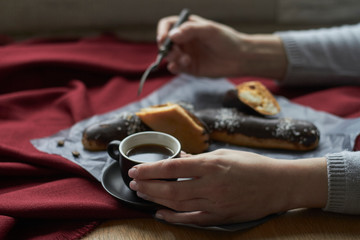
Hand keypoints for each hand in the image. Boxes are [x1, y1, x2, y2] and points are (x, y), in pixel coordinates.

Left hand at [128, 149, 326, 225]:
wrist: (278, 184)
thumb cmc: (253, 165)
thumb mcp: (225, 154)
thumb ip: (199, 158)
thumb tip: (180, 159)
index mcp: (211, 164)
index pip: (172, 167)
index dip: (150, 169)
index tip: (136, 169)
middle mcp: (211, 184)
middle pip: (170, 189)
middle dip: (148, 185)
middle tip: (134, 183)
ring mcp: (215, 203)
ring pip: (177, 205)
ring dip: (156, 199)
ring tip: (142, 194)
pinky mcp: (220, 216)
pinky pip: (191, 220)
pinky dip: (173, 218)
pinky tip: (160, 213)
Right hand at [157, 15, 286, 79]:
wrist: (239, 58)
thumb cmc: (227, 40)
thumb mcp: (209, 30)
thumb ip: (190, 30)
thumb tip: (172, 35)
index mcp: (187, 27)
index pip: (167, 25)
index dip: (162, 31)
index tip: (163, 39)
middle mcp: (184, 40)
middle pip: (165, 42)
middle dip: (167, 48)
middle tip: (176, 52)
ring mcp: (186, 54)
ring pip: (169, 56)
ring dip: (172, 58)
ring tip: (186, 60)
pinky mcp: (189, 68)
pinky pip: (176, 68)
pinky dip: (174, 68)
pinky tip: (178, 67)